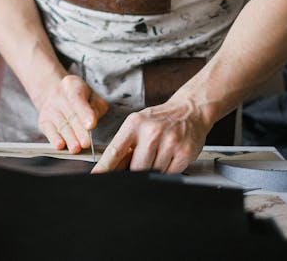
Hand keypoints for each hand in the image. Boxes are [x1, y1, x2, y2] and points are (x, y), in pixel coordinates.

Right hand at [37, 75, 108, 153]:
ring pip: (61, 125)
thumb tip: (92, 122)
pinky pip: (49, 131)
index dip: (84, 112)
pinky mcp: (43, 121)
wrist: (56, 93)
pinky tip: (59, 145)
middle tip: (86, 143)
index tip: (91, 125)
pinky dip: (54, 139)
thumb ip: (96, 106)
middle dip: (79, 131)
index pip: (77, 99)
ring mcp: (49, 108)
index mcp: (71, 85)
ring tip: (76, 148)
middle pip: (70, 116)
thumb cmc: (79, 97)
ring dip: (69, 138)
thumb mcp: (90, 95)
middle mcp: (57, 96)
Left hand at [91, 96, 211, 173]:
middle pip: (136, 167)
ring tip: (158, 153)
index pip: (115, 150)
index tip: (96, 176)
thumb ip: (125, 146)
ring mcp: (169, 142)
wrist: (190, 110)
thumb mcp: (137, 125)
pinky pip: (170, 173)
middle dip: (136, 170)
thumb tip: (110, 168)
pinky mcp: (184, 152)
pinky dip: (167, 169)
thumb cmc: (160, 119)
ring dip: (153, 169)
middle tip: (142, 159)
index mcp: (135, 124)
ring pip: (153, 172)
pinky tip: (169, 156)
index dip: (105, 166)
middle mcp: (151, 132)